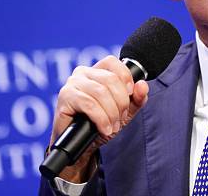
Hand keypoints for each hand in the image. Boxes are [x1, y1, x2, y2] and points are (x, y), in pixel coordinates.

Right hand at [49, 56, 149, 181]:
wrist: (80, 145)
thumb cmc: (100, 124)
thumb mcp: (124, 112)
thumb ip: (137, 98)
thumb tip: (142, 85)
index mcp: (96, 71)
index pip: (112, 62)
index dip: (125, 76)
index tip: (131, 94)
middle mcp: (82, 73)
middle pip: (110, 79)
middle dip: (121, 102)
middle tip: (121, 118)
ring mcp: (72, 84)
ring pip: (100, 92)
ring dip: (111, 113)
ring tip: (113, 126)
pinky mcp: (65, 97)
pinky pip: (89, 104)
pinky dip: (101, 118)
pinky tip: (105, 129)